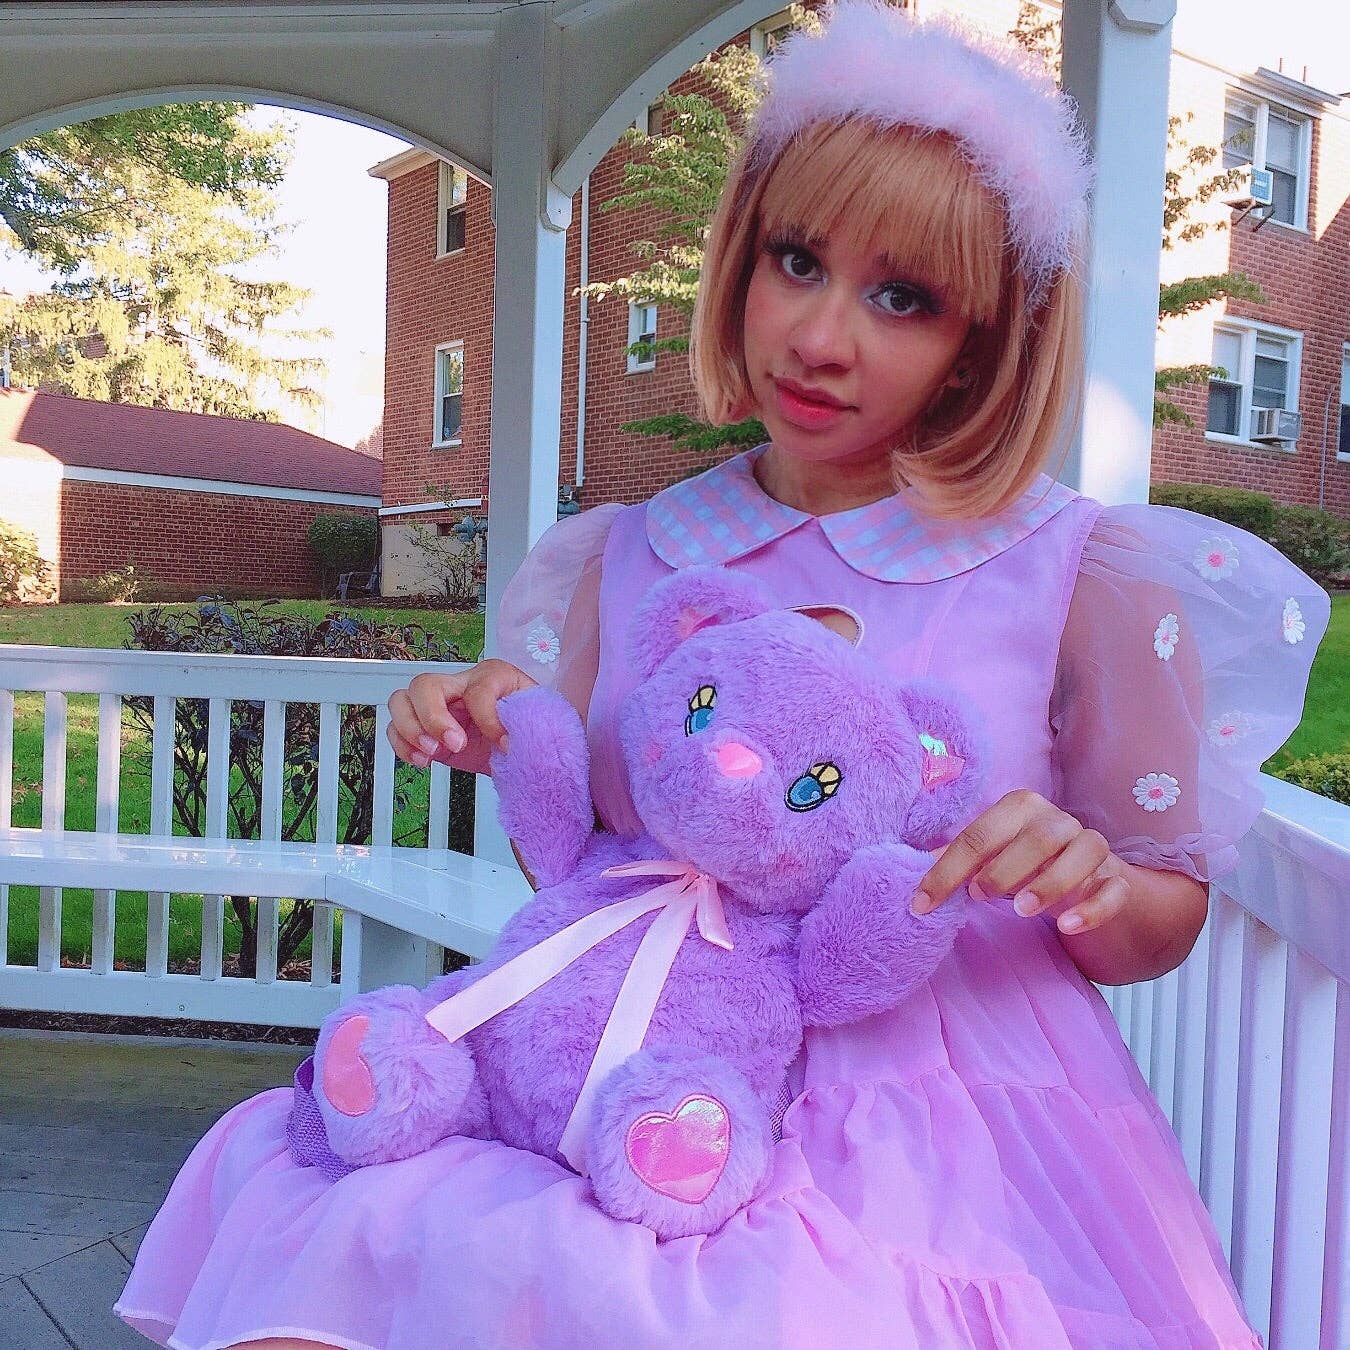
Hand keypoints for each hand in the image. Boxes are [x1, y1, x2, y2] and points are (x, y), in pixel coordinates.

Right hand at [387, 660, 538, 775]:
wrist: (521, 749)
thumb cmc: (529, 729)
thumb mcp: (539, 722)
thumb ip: (532, 724)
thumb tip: (516, 738)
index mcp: (492, 676)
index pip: (478, 690)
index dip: (488, 719)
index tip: (503, 744)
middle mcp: (460, 685)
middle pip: (426, 684)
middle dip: (434, 718)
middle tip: (455, 745)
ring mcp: (438, 705)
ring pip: (401, 700)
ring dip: (411, 729)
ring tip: (433, 753)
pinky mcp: (424, 728)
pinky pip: (395, 727)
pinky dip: (402, 745)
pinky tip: (423, 760)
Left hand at [910, 789, 1131, 935]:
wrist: (1087, 877)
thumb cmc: (1022, 862)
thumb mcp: (987, 858)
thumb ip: (955, 861)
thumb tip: (908, 872)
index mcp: (1019, 808)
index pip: (980, 834)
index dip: (947, 870)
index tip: (922, 903)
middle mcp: (1059, 821)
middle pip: (1037, 837)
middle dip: (1004, 867)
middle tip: (980, 896)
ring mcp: (1093, 848)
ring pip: (1082, 854)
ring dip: (1051, 882)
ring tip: (1021, 910)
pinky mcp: (1117, 879)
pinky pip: (1113, 889)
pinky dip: (1093, 908)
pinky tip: (1068, 928)